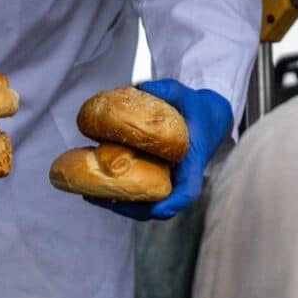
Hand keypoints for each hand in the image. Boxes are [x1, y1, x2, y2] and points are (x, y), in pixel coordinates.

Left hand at [89, 79, 232, 220]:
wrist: (207, 121)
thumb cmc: (196, 111)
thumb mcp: (186, 95)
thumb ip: (168, 90)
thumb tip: (142, 87)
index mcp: (193, 163)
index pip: (188, 191)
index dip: (173, 203)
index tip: (157, 209)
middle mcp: (180, 179)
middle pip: (160, 207)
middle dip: (132, 208)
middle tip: (104, 200)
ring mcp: (169, 184)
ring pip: (146, 206)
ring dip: (119, 204)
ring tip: (90, 195)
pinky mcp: (157, 182)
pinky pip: (140, 196)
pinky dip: (119, 195)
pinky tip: (95, 188)